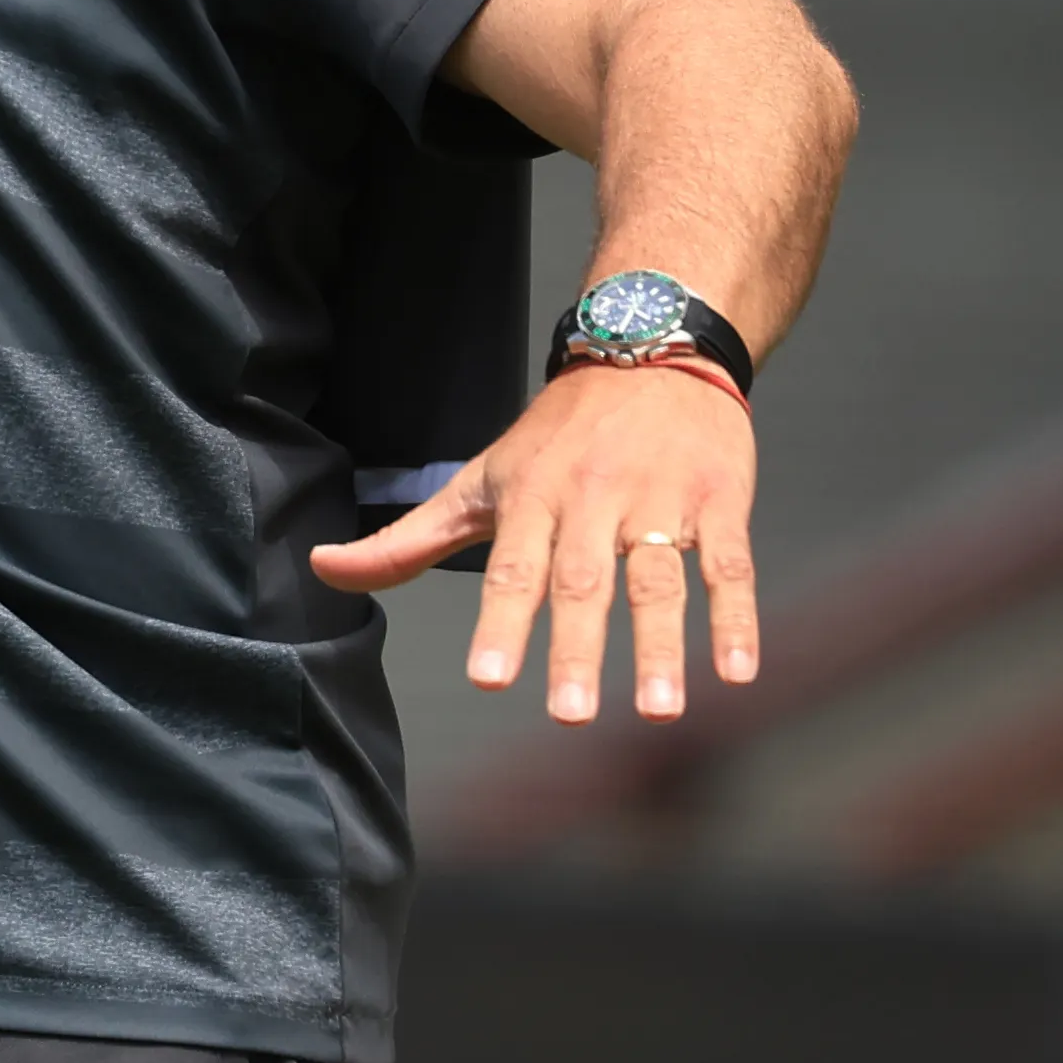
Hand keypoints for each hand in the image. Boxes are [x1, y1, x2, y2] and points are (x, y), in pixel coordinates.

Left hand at [313, 363, 763, 723]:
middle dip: (577, 650)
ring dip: (662, 647)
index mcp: (534, 498)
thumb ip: (408, 540)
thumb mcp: (480, 479)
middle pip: (584, 582)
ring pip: (661, 580)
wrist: (653, 345)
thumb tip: (323, 569)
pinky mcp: (719, 502)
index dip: (500, 624)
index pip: (513, 569)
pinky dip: (737, 619)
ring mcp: (662, 502)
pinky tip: (738, 672)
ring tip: (662, 709)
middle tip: (572, 716)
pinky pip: (730, 566)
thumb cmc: (558, 434)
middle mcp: (595, 501)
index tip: (490, 680)